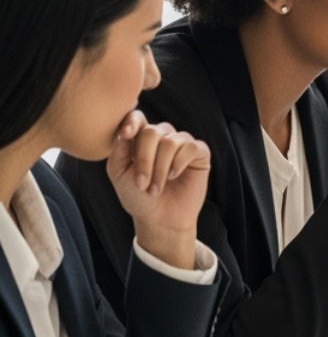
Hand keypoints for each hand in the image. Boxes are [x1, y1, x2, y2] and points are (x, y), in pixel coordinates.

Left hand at [105, 111, 210, 269]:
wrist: (160, 219)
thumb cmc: (137, 197)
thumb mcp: (119, 172)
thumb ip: (119, 149)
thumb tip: (124, 130)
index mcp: (140, 139)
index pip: (137, 118)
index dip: (132, 121)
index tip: (126, 134)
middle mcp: (162, 137)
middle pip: (152, 132)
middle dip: (144, 159)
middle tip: (141, 184)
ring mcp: (181, 144)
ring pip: (170, 141)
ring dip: (160, 168)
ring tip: (156, 188)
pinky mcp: (199, 153)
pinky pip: (191, 146)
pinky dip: (179, 162)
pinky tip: (174, 176)